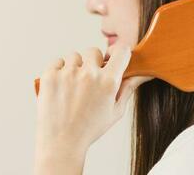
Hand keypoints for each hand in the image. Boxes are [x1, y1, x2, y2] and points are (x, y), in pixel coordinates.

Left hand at [33, 44, 151, 174]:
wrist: (61, 142)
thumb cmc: (90, 129)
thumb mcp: (115, 111)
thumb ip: (128, 88)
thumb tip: (143, 74)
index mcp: (108, 82)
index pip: (121, 51)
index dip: (118, 53)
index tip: (114, 58)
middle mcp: (89, 74)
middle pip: (94, 51)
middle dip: (93, 63)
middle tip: (89, 81)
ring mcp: (68, 73)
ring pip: (74, 56)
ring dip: (75, 67)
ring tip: (73, 87)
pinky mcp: (50, 75)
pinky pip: (58, 62)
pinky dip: (59, 71)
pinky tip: (62, 87)